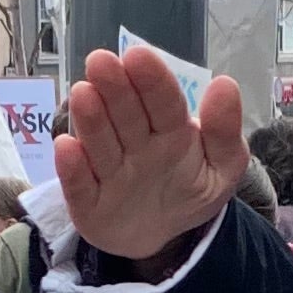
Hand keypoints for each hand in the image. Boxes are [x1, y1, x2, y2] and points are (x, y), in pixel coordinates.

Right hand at [53, 44, 254, 270]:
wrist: (159, 236)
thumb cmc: (188, 191)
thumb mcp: (222, 170)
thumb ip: (224, 132)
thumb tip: (226, 84)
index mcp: (170, 130)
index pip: (164, 103)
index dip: (153, 81)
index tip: (138, 57)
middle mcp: (134, 143)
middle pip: (126, 115)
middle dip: (115, 89)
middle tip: (100, 62)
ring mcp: (108, 171)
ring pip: (100, 143)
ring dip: (91, 120)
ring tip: (83, 93)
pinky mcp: (86, 201)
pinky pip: (79, 185)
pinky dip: (72, 168)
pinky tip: (67, 147)